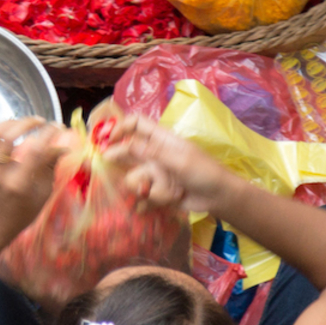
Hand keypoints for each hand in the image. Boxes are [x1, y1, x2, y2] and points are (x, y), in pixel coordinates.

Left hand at [0, 117, 68, 244]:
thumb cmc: (22, 212)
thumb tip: (62, 145)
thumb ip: (50, 167)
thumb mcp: (42, 193)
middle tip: (40, 121)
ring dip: (6, 124)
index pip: (35, 151)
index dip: (48, 135)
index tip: (58, 127)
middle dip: (26, 123)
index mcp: (18, 184)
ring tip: (20, 122)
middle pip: (7, 138)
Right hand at [103, 115, 242, 213]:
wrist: (219, 198)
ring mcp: (156, 173)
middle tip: (106, 161)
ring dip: (148, 186)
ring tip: (168, 191)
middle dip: (120, 158)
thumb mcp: (178, 160)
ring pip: (135, 177)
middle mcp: (155, 154)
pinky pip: (143, 195)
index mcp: (162, 138)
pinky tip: (167, 200)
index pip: (136, 123)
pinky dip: (153, 200)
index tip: (107, 138)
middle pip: (128, 152)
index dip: (121, 127)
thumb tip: (123, 144)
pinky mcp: (157, 190)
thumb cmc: (204, 172)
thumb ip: (150, 152)